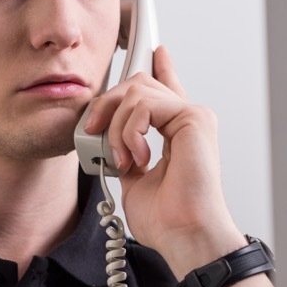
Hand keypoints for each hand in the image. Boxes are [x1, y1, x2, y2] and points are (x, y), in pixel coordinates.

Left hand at [80, 45, 245, 276]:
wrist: (183, 235)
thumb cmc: (166, 219)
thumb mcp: (132, 179)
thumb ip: (125, 152)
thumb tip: (108, 143)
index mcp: (175, 132)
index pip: (165, 91)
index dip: (159, 68)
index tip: (155, 51)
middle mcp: (186, 120)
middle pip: (138, 84)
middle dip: (106, 104)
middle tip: (92, 132)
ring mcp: (192, 117)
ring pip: (137, 91)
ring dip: (115, 127)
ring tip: (122, 159)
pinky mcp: (194, 118)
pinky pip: (145, 104)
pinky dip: (129, 131)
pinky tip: (136, 157)